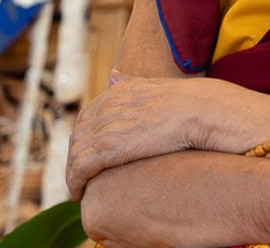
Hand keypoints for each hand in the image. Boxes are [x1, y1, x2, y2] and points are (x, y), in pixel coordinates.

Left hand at [66, 72, 205, 199]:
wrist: (197, 110)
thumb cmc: (187, 101)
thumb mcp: (153, 85)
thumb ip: (130, 82)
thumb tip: (113, 76)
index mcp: (116, 91)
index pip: (87, 117)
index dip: (83, 137)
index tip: (86, 153)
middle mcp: (105, 107)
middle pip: (78, 136)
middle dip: (75, 157)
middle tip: (79, 175)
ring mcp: (105, 127)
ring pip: (75, 154)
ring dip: (72, 174)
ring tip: (77, 189)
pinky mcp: (107, 148)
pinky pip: (81, 168)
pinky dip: (74, 182)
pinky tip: (78, 194)